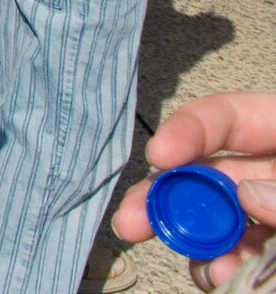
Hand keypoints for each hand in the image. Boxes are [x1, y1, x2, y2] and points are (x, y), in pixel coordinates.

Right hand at [113, 92, 275, 287]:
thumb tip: (247, 194)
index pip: (229, 117)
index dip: (189, 130)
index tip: (159, 156)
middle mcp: (268, 173)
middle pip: (205, 174)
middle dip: (165, 198)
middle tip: (132, 222)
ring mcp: (265, 214)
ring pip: (214, 222)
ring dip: (197, 244)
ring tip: (208, 268)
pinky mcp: (267, 252)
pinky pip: (234, 258)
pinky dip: (220, 269)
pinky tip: (223, 278)